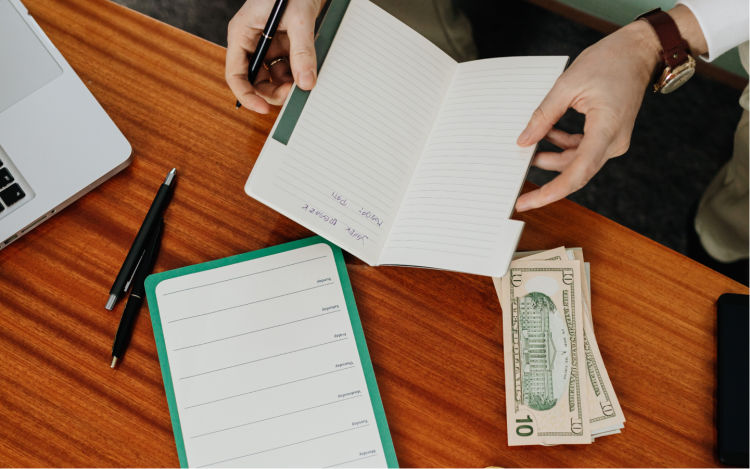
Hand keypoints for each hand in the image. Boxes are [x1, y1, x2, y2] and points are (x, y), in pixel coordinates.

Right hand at [226, 0, 325, 112]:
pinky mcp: (284, 44)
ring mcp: (268, 44)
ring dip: (288, 83)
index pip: (236, 74)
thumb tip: (306, 82)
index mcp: (242, 34)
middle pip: (255, 80)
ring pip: (273, 77)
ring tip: (305, 79)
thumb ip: (302, 51)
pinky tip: (308, 70)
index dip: (247, 95)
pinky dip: (298, 73)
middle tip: (294, 93)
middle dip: (273, 91)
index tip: (263, 108)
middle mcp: (252, 42)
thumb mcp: (299, 19)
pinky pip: (288, 67)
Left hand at [514, 20, 662, 211]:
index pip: (577, 172)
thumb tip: (524, 141)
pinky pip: (582, 150)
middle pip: (575, 170)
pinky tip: (547, 133)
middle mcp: (614, 142)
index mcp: (607, 129)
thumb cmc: (608, 62)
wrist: (637, 52)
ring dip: (551, 155)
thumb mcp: (567, 85)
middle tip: (517, 183)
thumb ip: (544, 116)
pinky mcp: (609, 137)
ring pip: (576, 161)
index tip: (528, 202)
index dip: (551, 191)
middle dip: (545, 177)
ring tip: (529, 145)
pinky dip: (562, 145)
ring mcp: (614, 141)